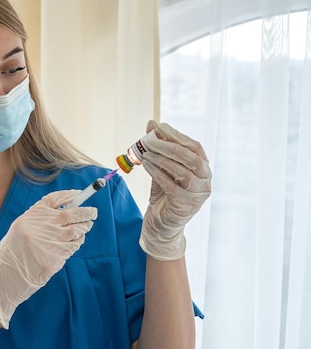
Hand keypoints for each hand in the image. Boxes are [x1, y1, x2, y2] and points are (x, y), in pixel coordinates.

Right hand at [0, 190, 96, 328]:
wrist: (5, 274)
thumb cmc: (14, 249)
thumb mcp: (22, 226)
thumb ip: (42, 218)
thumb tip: (67, 210)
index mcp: (33, 215)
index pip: (55, 199)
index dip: (69, 195)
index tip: (79, 194)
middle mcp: (43, 226)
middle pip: (72, 214)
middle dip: (86, 212)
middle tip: (93, 212)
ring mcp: (51, 242)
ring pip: (76, 231)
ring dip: (84, 227)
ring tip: (86, 226)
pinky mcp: (56, 258)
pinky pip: (73, 246)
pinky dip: (78, 242)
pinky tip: (77, 241)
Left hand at [139, 120, 211, 260]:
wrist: (162, 225)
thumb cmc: (164, 194)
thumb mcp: (161, 168)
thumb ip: (158, 148)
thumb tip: (151, 124)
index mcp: (202, 168)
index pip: (194, 147)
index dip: (177, 135)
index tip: (159, 127)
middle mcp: (204, 180)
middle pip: (192, 158)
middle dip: (170, 146)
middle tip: (150, 140)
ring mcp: (197, 194)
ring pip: (183, 171)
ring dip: (162, 160)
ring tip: (145, 153)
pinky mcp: (186, 205)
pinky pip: (171, 186)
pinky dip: (157, 173)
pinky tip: (146, 166)